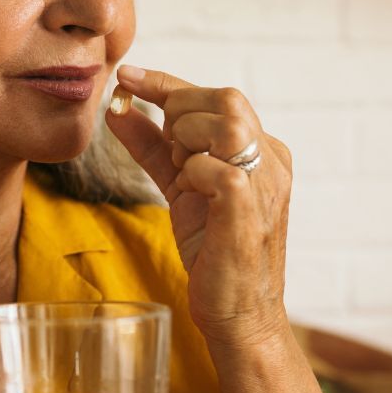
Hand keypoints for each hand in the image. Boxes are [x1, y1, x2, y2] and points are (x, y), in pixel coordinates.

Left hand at [104, 65, 294, 347]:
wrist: (239, 316)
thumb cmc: (215, 253)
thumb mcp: (180, 188)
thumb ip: (153, 146)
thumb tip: (119, 108)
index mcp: (263, 150)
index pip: (218, 96)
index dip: (168, 83)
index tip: (127, 77)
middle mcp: (272, 160)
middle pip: (225, 98)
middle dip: (180, 112)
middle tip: (170, 153)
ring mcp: (266, 182)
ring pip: (226, 123)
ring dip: (189, 141)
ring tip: (185, 176)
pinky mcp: (250, 208)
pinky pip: (216, 167)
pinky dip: (191, 174)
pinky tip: (191, 195)